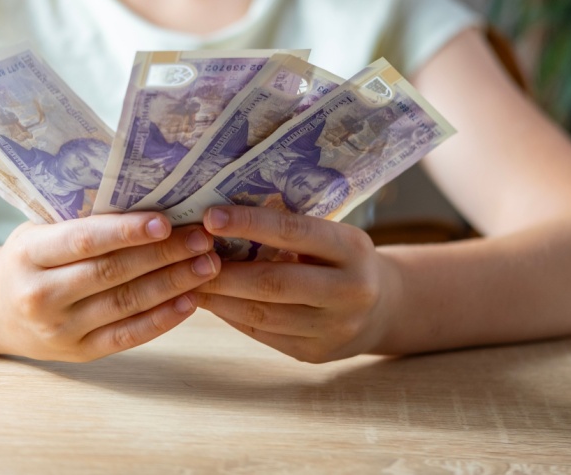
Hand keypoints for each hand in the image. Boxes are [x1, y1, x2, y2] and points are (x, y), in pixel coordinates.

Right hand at [0, 213, 220, 361]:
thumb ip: (80, 220)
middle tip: (202, 238)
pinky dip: (162, 319)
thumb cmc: (28, 258)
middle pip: (111, 272)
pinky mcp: (79, 352)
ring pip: (125, 304)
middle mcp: (40, 294)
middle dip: (163, 254)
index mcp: (29, 253)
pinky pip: (128, 335)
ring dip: (172, 284)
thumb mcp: (38, 231)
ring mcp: (59, 328)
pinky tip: (191, 300)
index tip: (166, 221)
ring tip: (207, 264)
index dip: (126, 231)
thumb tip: (147, 196)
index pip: (84, 240)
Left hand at [194, 206, 400, 362]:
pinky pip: (263, 334)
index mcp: (353, 248)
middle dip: (224, 270)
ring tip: (188, 280)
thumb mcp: (331, 234)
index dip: (250, 223)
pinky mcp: (316, 354)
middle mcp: (350, 290)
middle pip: (274, 282)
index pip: (295, 231)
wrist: (383, 308)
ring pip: (264, 314)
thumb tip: (220, 217)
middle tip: (187, 256)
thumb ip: (288, 228)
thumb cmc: (340, 258)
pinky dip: (231, 316)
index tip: (210, 217)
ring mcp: (335, 328)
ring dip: (219, 297)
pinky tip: (211, 301)